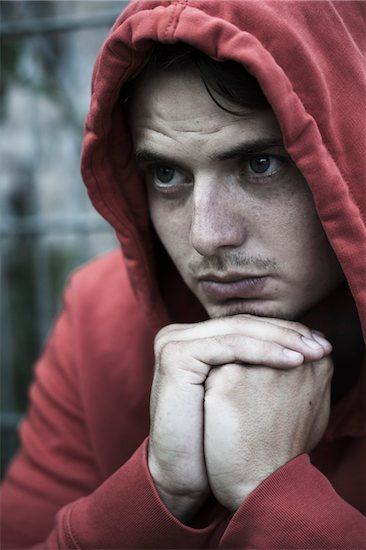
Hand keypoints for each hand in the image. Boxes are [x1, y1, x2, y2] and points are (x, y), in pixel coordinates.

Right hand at [148, 315, 330, 519]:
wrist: (184, 470)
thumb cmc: (214, 437)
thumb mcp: (237, 391)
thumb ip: (255, 363)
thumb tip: (303, 342)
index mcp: (194, 338)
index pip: (245, 325)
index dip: (283, 331)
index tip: (320, 344)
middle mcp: (180, 333)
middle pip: (242, 324)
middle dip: (287, 333)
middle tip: (323, 346)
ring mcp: (174, 340)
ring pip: (238, 330)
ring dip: (281, 340)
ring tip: (314, 353)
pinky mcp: (175, 353)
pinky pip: (229, 346)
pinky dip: (264, 351)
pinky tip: (292, 362)